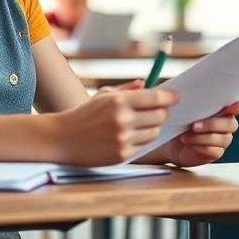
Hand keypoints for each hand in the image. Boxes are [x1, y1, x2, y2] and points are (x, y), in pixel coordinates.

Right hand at [57, 80, 177, 164]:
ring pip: (154, 132)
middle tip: (158, 111)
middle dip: (162, 112)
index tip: (176, 97)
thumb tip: (147, 83)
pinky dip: (140, 140)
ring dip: (152, 127)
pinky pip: (143, 146)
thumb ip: (127, 90)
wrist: (61, 138)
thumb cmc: (84, 114)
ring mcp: (122, 139)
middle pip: (160, 116)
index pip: (156, 98)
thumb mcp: (103, 96)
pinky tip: (129, 136)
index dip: (170, 97)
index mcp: (118, 101)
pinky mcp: (121, 155)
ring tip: (140, 124)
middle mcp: (122, 120)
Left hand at [145, 99, 238, 166]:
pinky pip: (215, 150)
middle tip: (194, 125)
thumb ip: (194, 95)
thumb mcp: (186, 105)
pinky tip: (188, 142)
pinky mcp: (215, 152)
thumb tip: (190, 84)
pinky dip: (200, 146)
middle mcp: (227, 124)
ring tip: (186, 134)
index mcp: (224, 109)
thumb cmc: (180, 118)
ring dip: (203, 136)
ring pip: (222, 138)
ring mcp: (222, 139)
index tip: (229, 106)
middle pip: (230, 123)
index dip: (238, 106)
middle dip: (212, 123)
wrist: (171, 141)